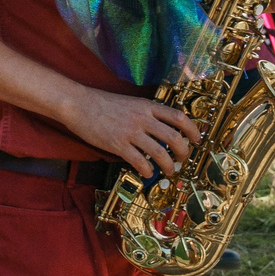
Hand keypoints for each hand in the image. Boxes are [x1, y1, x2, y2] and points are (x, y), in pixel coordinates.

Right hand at [60, 90, 197, 179]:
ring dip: (168, 166)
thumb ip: (146, 113)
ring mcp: (131, 132)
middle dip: (183, 152)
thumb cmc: (101, 103)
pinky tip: (147, 173)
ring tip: (168, 170)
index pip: (179, 117)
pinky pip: (140, 162)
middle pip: (174, 138)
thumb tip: (161, 128)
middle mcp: (142, 118)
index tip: (197, 139)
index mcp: (147, 106)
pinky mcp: (118, 145)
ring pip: (160, 153)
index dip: (193, 130)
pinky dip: (147, 171)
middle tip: (181, 159)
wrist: (78, 104)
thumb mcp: (130, 102)